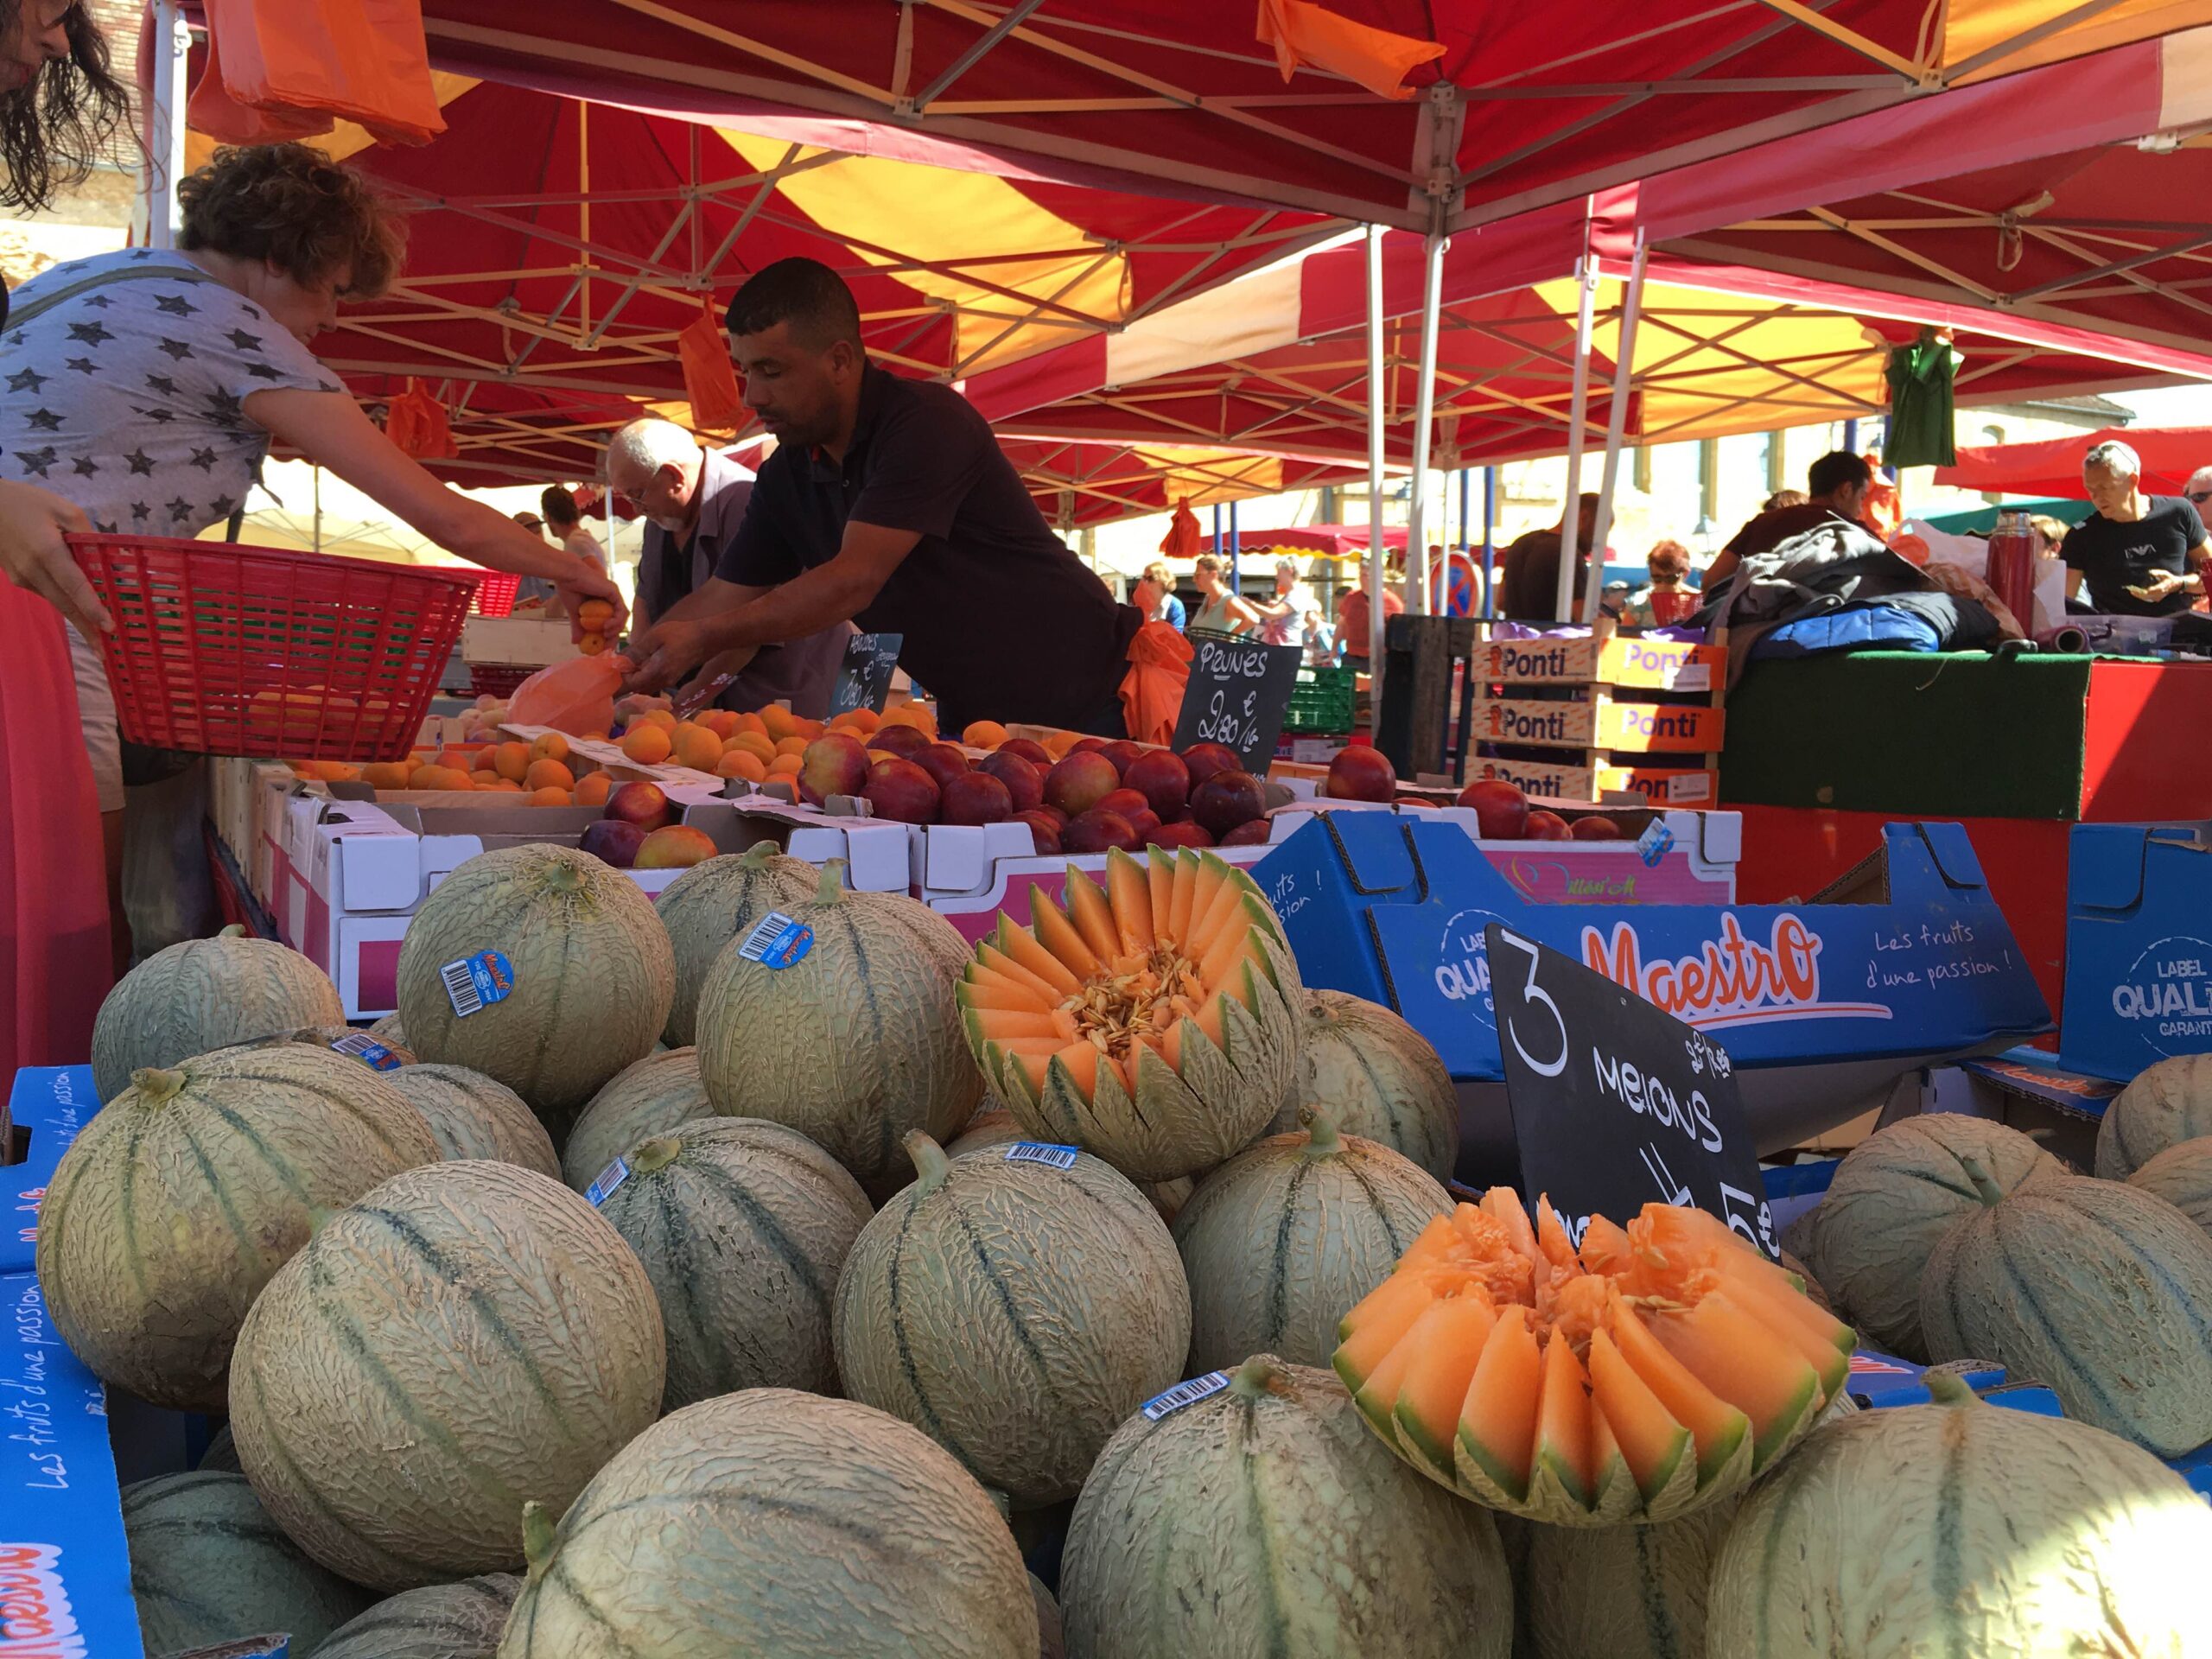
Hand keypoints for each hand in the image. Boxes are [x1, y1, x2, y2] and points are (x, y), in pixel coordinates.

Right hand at [0, 482, 109, 637]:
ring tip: (99, 639)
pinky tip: (82, 611)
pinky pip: (47, 593)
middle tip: (108, 653)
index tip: (109, 628)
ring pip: (56, 602)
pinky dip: (65, 604)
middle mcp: (33, 570)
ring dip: (78, 620)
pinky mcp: (17, 578)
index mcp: (47, 551)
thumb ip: (88, 535)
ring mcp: (22, 577)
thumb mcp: (64, 510)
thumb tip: (112, 557)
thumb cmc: (27, 502)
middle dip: (87, 630)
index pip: (74, 586)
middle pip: (65, 605)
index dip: (92, 608)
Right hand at [559, 566, 627, 642]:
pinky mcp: (614, 592)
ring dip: (617, 628)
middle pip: (620, 620)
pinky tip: (607, 626)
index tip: (603, 646)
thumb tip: (575, 642)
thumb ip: (578, 627)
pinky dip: (617, 620)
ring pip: (623, 616)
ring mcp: (613, 594)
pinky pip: (621, 610)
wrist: (566, 576)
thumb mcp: (574, 614)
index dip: (609, 635)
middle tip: (606, 645)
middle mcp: (610, 598)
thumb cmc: (569, 589)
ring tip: (606, 635)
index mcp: (602, 603)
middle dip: (614, 635)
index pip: (611, 622)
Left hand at [619, 615, 713, 693]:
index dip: (619, 678)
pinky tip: (643, 662)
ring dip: (635, 678)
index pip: (631, 684)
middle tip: (619, 664)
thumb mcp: (656, 637)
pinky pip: (653, 682)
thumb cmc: (681, 634)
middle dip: (625, 679)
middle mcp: (662, 681)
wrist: (707, 638)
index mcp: (656, 672)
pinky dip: (644, 676)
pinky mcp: (672, 678)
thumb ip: (637, 650)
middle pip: (636, 688)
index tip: (613, 667)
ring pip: (644, 686)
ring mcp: (668, 681)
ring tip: (629, 663)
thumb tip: (619, 660)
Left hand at [2127, 569, 2186, 602]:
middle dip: (2138, 594)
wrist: (2176, 585)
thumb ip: (2158, 573)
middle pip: (2146, 596)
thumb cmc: (2170, 578)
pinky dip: (2143, 596)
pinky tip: (2138, 594)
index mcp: (2161, 588)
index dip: (2141, 591)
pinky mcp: (2157, 598)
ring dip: (2139, 596)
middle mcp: (2159, 594)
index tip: (2135, 589)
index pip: (2149, 591)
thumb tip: (2150, 572)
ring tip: (2133, 592)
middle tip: (2131, 591)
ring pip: (2147, 598)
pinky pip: (2149, 598)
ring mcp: (2158, 597)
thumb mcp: (2165, 573)